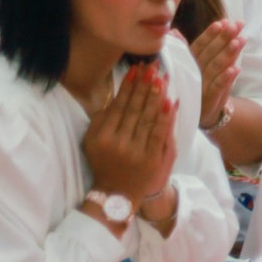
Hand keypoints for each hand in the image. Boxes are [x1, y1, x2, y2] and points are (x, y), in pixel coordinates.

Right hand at [81, 61, 178, 203]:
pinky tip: (169, 101)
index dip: (128, 86)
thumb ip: (101, 120)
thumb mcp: (91, 141)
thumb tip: (118, 96)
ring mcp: (136, 151)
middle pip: (134, 108)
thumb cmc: (103, 163)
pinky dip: (165, 117)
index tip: (135, 69)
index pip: (118, 105)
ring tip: (161, 78)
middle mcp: (117, 142)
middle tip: (152, 67)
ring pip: (148, 118)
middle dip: (144, 86)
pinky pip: (159, 133)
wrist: (117, 194)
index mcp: (101, 136)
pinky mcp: (152, 159)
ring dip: (156, 96)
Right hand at [189, 19, 245, 131]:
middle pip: (209, 54)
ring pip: (215, 68)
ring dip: (226, 54)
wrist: (200, 116)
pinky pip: (218, 88)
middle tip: (234, 25)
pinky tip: (236, 68)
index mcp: (187, 64)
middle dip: (222, 39)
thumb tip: (173, 31)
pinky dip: (226, 79)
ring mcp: (202, 87)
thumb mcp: (187, 68)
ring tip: (238, 40)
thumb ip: (184, 49)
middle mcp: (193, 73)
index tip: (220, 23)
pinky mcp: (210, 100)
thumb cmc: (195, 86)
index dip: (209, 34)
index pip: (198, 46)